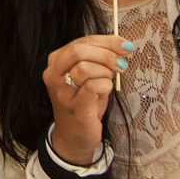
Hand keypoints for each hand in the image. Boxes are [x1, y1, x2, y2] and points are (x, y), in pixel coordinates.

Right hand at [42, 34, 130, 166]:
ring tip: (109, 81)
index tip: (125, 45)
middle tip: (122, 63)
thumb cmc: (84, 102)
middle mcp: (54, 75)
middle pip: (79, 51)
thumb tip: (121, 45)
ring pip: (85, 68)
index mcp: (56, 62)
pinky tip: (106, 91)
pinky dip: (106, 85)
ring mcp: (62, 93)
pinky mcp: (75, 108)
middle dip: (106, 54)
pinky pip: (94, 86)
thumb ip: (97, 58)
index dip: (106, 41)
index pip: (81, 42)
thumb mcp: (87, 76)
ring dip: (105, 72)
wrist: (74, 137)